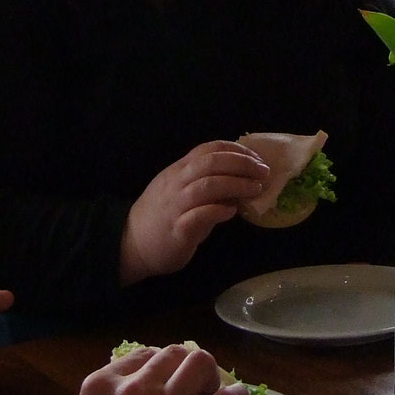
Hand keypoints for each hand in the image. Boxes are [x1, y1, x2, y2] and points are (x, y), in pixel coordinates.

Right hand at [118, 141, 268, 287]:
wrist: (130, 244)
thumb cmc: (161, 217)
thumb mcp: (181, 191)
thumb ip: (207, 183)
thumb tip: (242, 181)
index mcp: (179, 170)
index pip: (209, 149)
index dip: (236, 150)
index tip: (257, 158)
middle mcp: (176, 183)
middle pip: (210, 163)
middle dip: (242, 164)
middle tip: (264, 172)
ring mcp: (175, 206)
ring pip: (206, 186)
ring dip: (236, 185)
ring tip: (256, 190)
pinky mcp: (177, 230)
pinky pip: (197, 216)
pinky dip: (217, 211)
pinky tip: (231, 212)